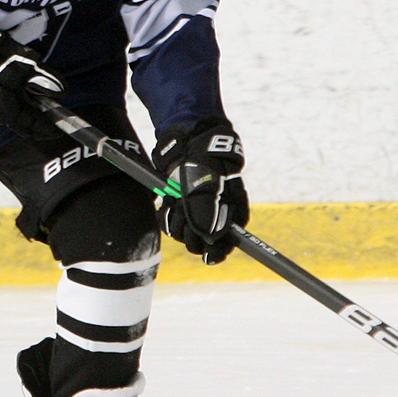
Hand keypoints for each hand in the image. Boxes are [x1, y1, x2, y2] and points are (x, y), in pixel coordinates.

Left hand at [152, 117, 247, 264]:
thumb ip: (207, 207)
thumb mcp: (207, 179)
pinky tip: (167, 204)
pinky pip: (171, 225)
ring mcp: (196, 212)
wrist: (184, 139)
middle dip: (192, 233)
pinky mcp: (179, 208)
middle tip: (185, 216)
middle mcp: (215, 214)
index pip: (231, 240)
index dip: (219, 250)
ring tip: (175, 204)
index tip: (209, 256)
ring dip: (177, 224)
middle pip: (204, 242)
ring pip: (185, 235)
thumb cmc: (202, 158)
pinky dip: (166, 217)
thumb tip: (208, 235)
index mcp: (231, 208)